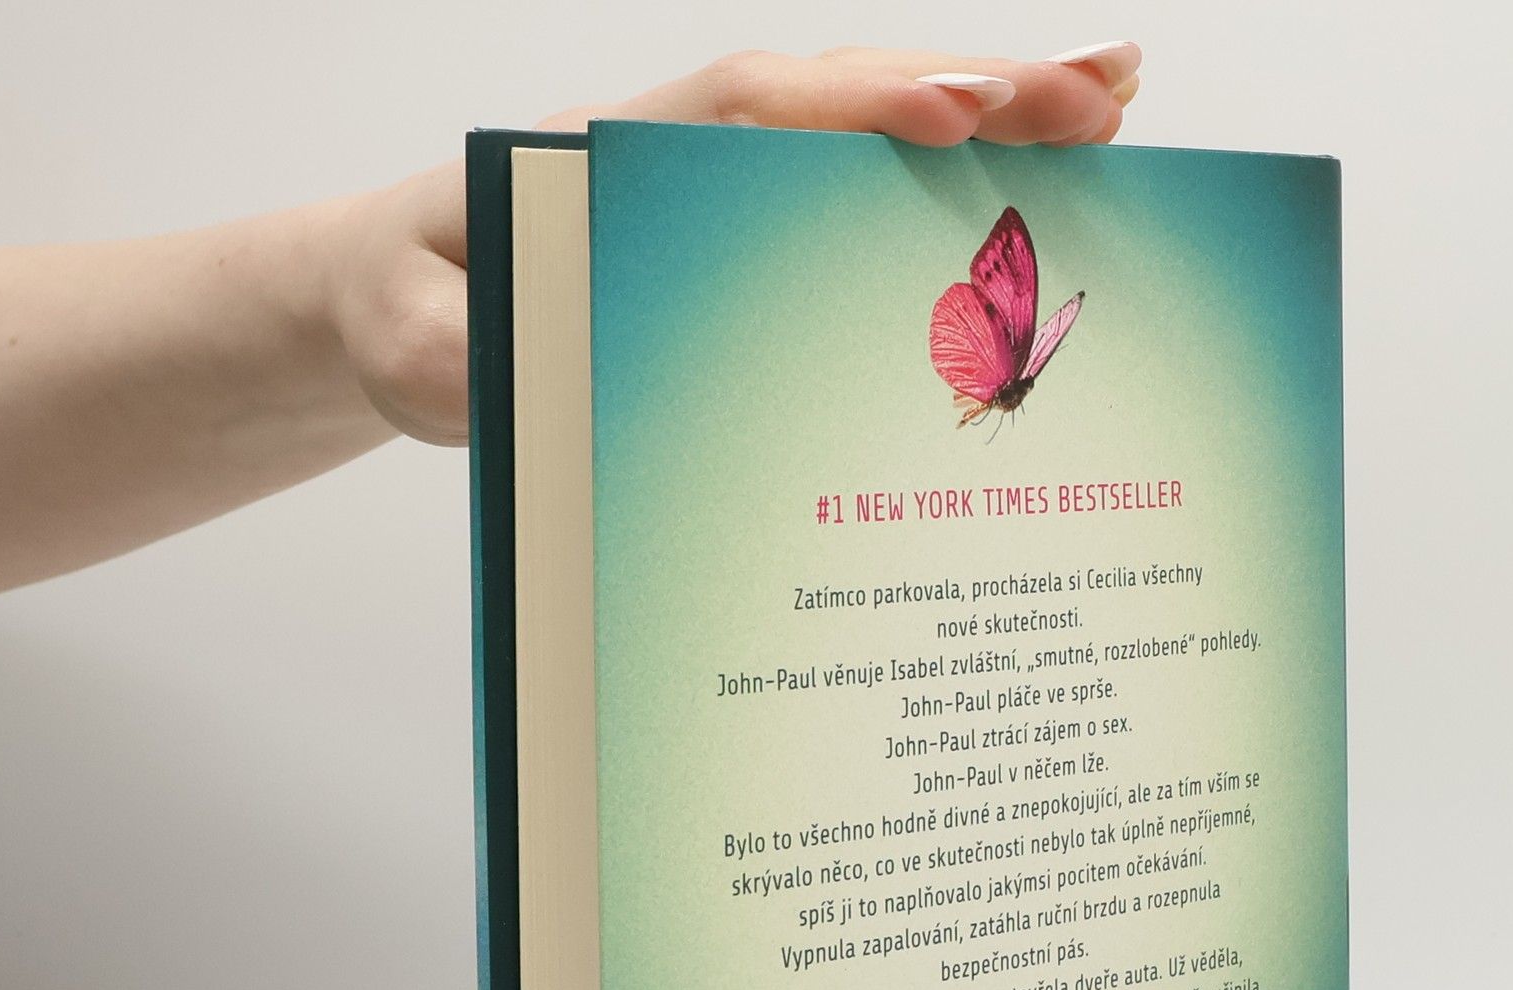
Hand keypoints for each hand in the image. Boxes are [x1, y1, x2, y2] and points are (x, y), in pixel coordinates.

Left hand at [329, 43, 1142, 446]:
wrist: (397, 303)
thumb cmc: (410, 314)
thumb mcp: (413, 346)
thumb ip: (462, 359)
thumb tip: (524, 377)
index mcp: (612, 161)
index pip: (751, 116)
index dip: (855, 110)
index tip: (955, 114)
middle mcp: (685, 149)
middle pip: (844, 98)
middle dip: (977, 88)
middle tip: (1106, 92)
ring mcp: (725, 178)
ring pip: (868, 130)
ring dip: (991, 110)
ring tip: (1115, 103)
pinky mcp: (748, 222)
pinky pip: (860, 183)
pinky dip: (952, 167)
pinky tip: (1035, 167)